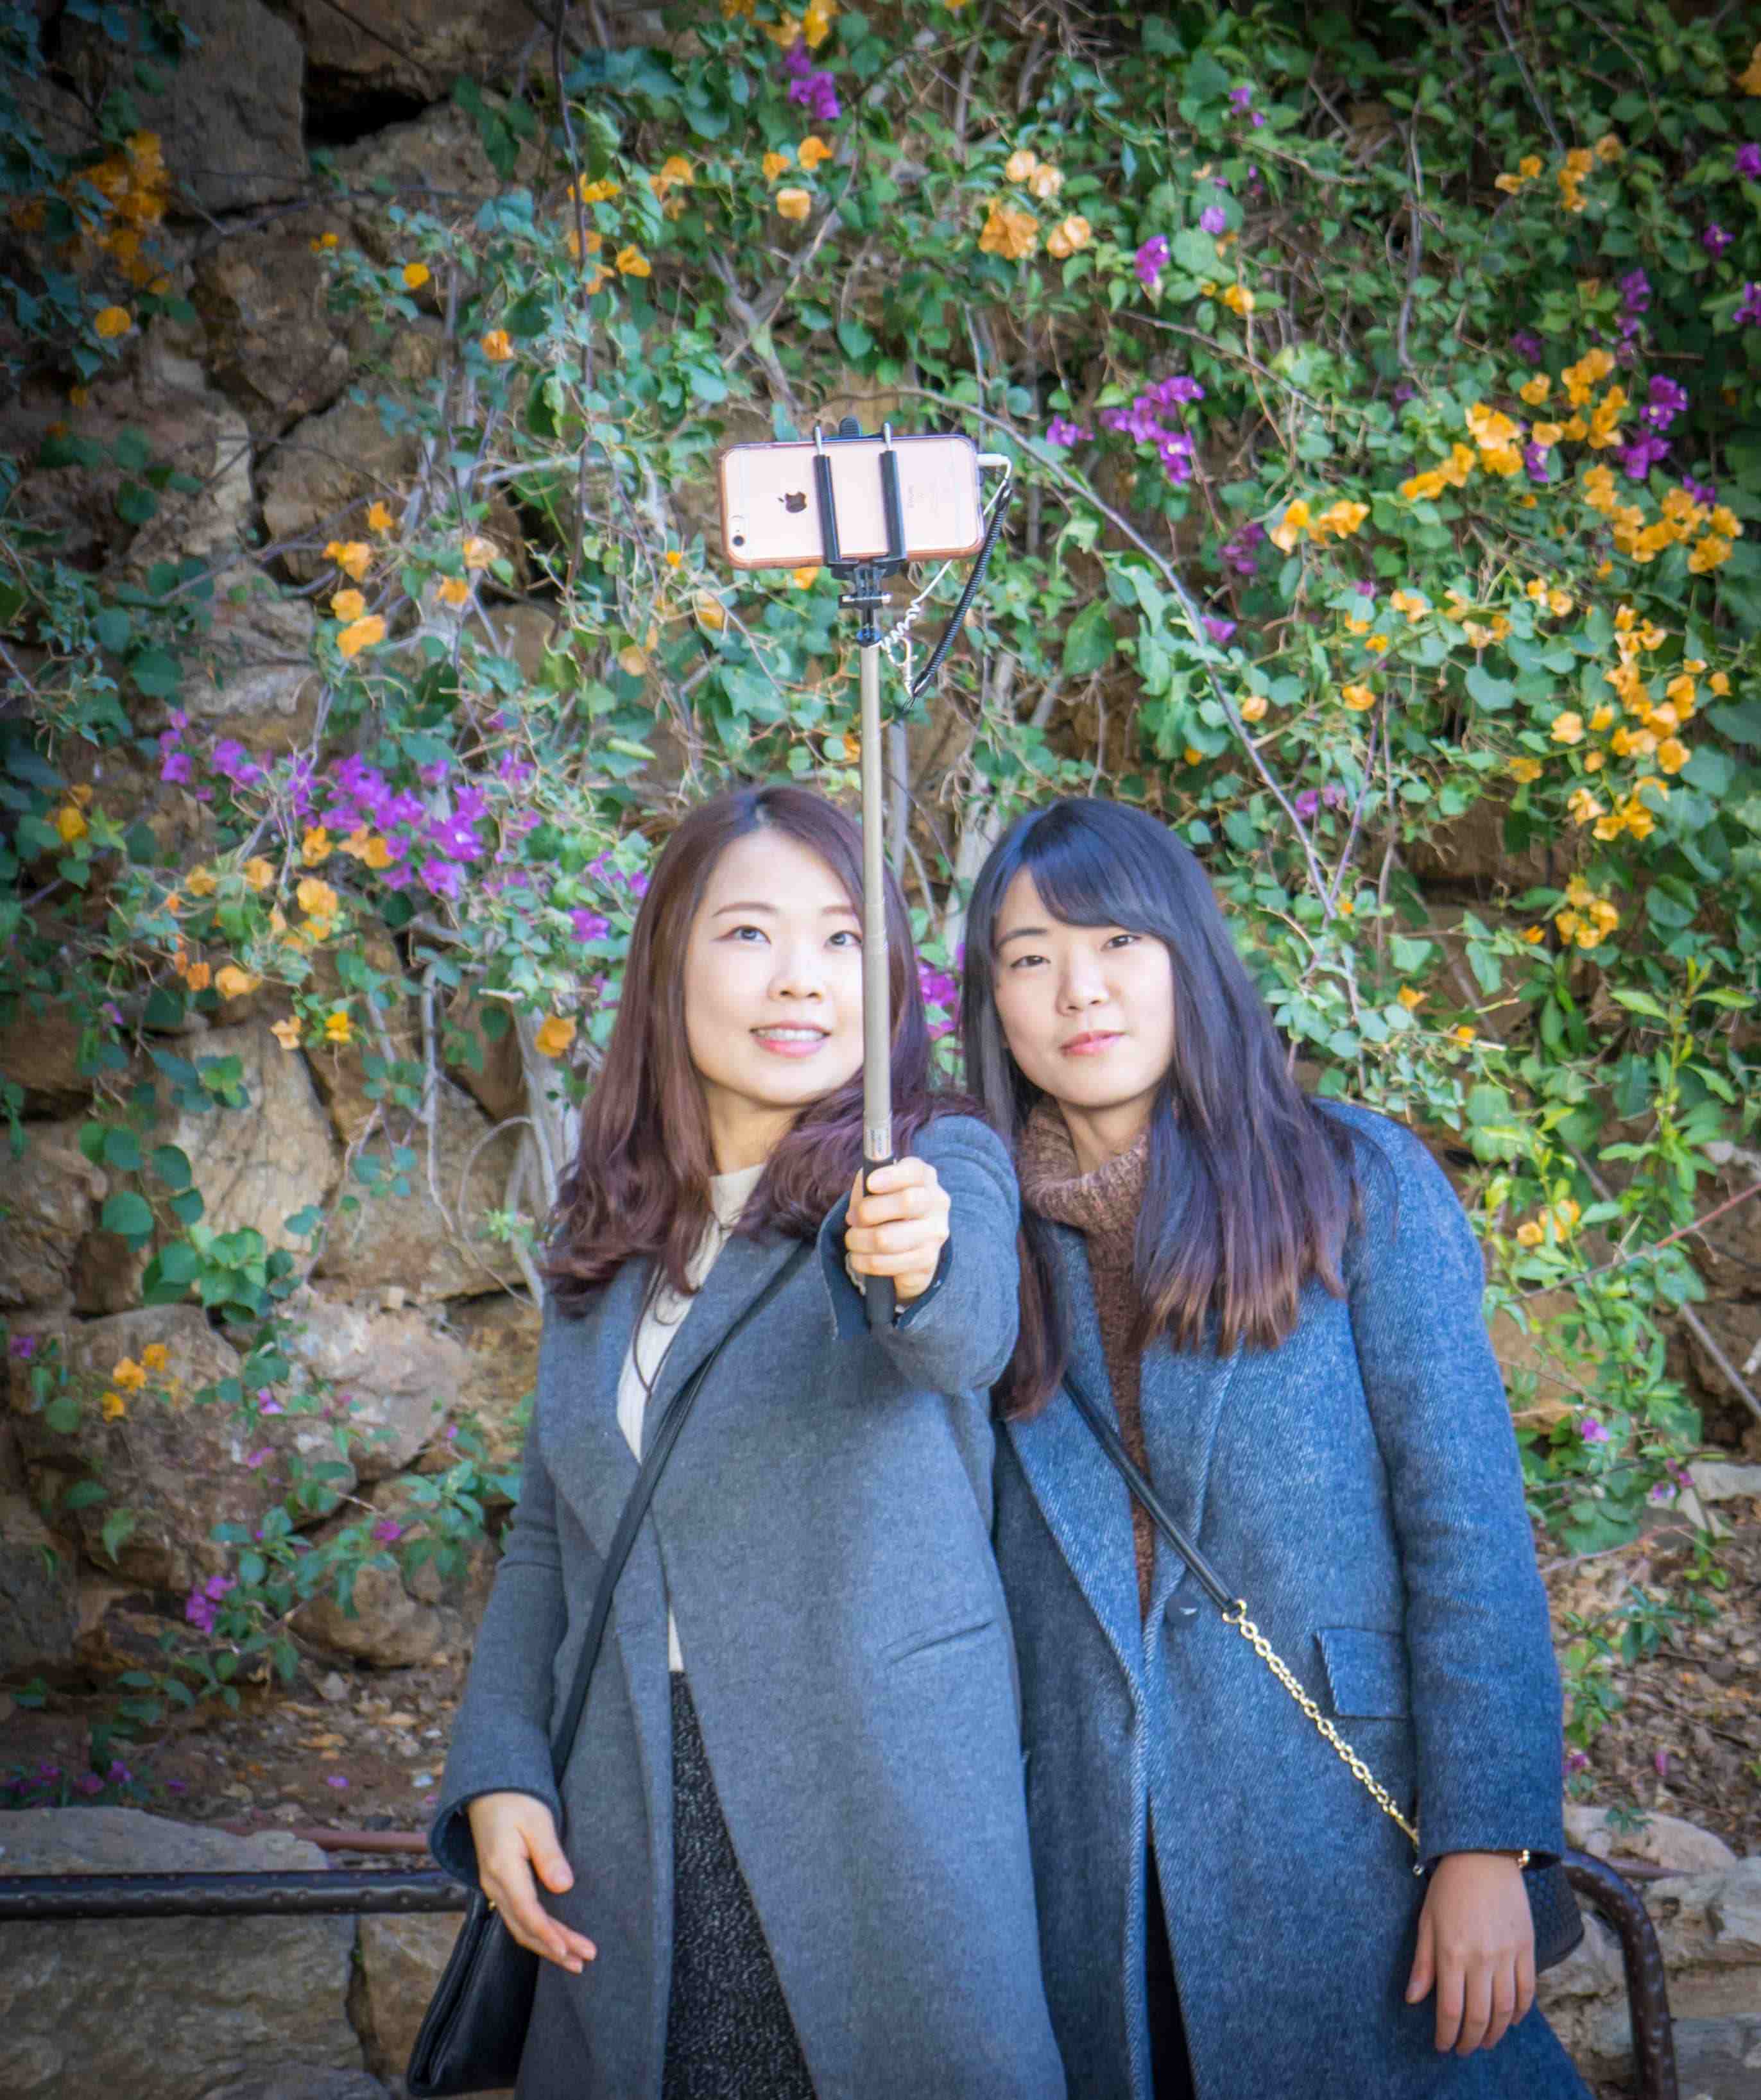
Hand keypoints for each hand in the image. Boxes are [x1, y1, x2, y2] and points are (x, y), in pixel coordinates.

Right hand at [466, 1792, 596, 1973]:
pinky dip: (536, 1932)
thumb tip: (564, 1886)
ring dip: (546, 1945)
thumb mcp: (537, 1820)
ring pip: (520, 1926)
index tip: (570, 1950)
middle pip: (524, 1927)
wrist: (487, 1792)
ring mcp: (495, 1887)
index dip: (549, 1935)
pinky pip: (518, 1917)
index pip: (528, 1913)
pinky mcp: (500, 1886)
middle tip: (584, 1962)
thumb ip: (549, 1854)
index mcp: (503, 1870)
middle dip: (554, 1948)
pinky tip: (553, 1941)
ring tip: (574, 1960)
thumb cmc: (515, 1800)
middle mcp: (495, 1885)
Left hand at [845, 1155, 949, 1302]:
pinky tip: (860, 1258)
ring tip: (853, 1240)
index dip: (892, 1176)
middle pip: (906, 1202)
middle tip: (853, 1219)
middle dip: (868, 1211)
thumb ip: (866, 1188)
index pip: (916, 1171)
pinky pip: (886, 1264)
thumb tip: (858, 1210)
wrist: (909, 1242)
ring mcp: (935, 1234)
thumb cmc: (887, 1207)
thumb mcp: (876, 1190)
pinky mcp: (927, 1262)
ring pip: (888, 1239)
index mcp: (925, 1178)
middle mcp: (937, 1204)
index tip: (870, 1183)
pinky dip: (864, 1262)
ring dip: (859, 1241)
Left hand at [1406, 1851, 1534, 2053]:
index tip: (1442, 2045)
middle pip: (1479, 2017)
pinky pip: (1527, 1992)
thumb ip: (1423, 1963)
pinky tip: (1510, 2020)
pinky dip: (1520, 2013)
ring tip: (1486, 2041)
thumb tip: (1413, 2000)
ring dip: (1495, 2033)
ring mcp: (1507, 1956)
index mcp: (1451, 1953)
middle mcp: (1481, 1960)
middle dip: (1470, 2041)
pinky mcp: (1527, 1950)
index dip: (1446, 2035)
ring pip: (1505, 2011)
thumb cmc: (1449, 1887)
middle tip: (1463, 2049)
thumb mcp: (1427, 1921)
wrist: (1484, 1856)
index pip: (1450, 2010)